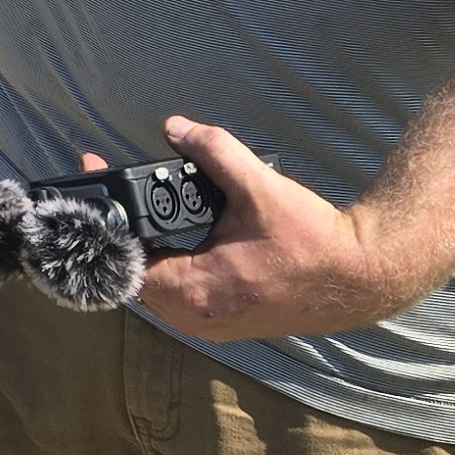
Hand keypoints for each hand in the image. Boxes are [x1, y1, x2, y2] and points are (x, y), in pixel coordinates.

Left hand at [125, 118, 430, 344]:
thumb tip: (175, 127)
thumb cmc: (311, 239)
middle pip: (134, 280)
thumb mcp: (259, 187)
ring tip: (136, 217)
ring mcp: (210, 327)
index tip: (95, 193)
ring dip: (145, 257)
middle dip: (123, 239)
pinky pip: (179, 300)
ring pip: (156, 293)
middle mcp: (195, 319)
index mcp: (196, 291)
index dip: (105, 229)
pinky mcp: (224, 324)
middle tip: (112, 197)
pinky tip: (171, 242)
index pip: (125, 266)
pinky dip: (169, 272)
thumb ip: (214, 151)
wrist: (359, 277)